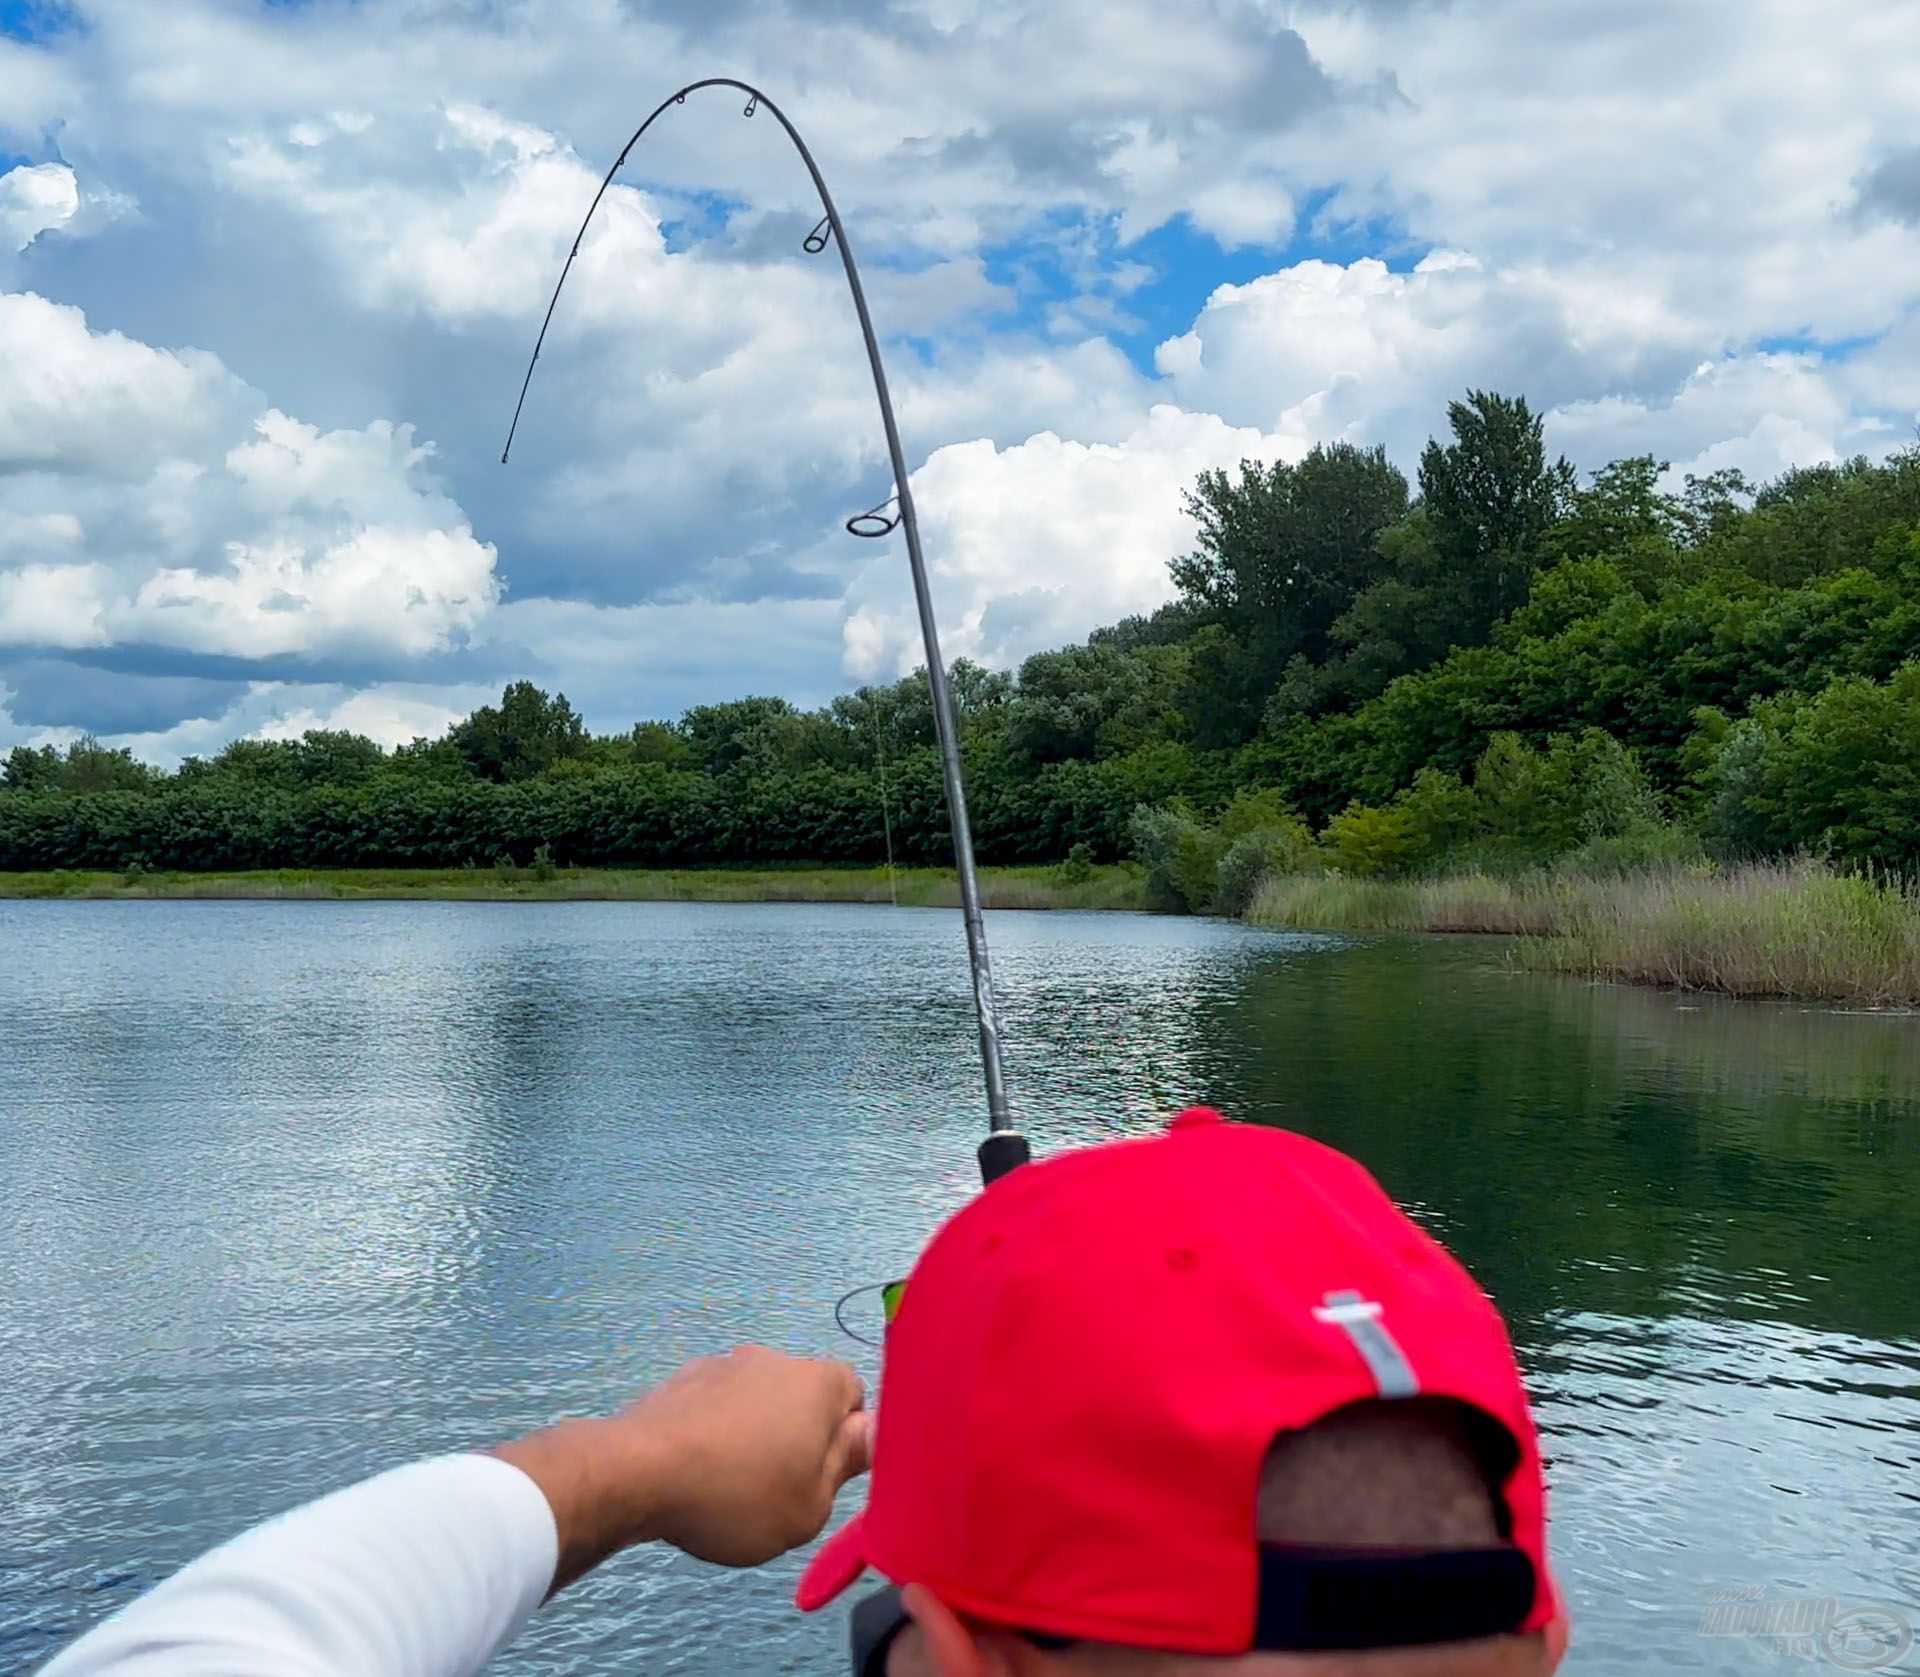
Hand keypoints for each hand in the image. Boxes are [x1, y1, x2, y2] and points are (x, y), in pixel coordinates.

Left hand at [494, 1346, 872, 1590]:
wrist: (637, 1473)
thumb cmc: (737, 1495)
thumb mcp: (810, 1507)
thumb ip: (846, 1465)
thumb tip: (871, 1430)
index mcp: (818, 1383)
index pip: (855, 1395)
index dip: (846, 1438)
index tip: (823, 1476)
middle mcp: (775, 1359)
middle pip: (804, 1395)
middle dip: (798, 1434)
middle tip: (779, 1488)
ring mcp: (723, 1364)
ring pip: (757, 1400)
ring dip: (753, 1432)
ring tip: (729, 1484)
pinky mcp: (682, 1379)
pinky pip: (715, 1405)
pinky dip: (714, 1431)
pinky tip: (696, 1471)